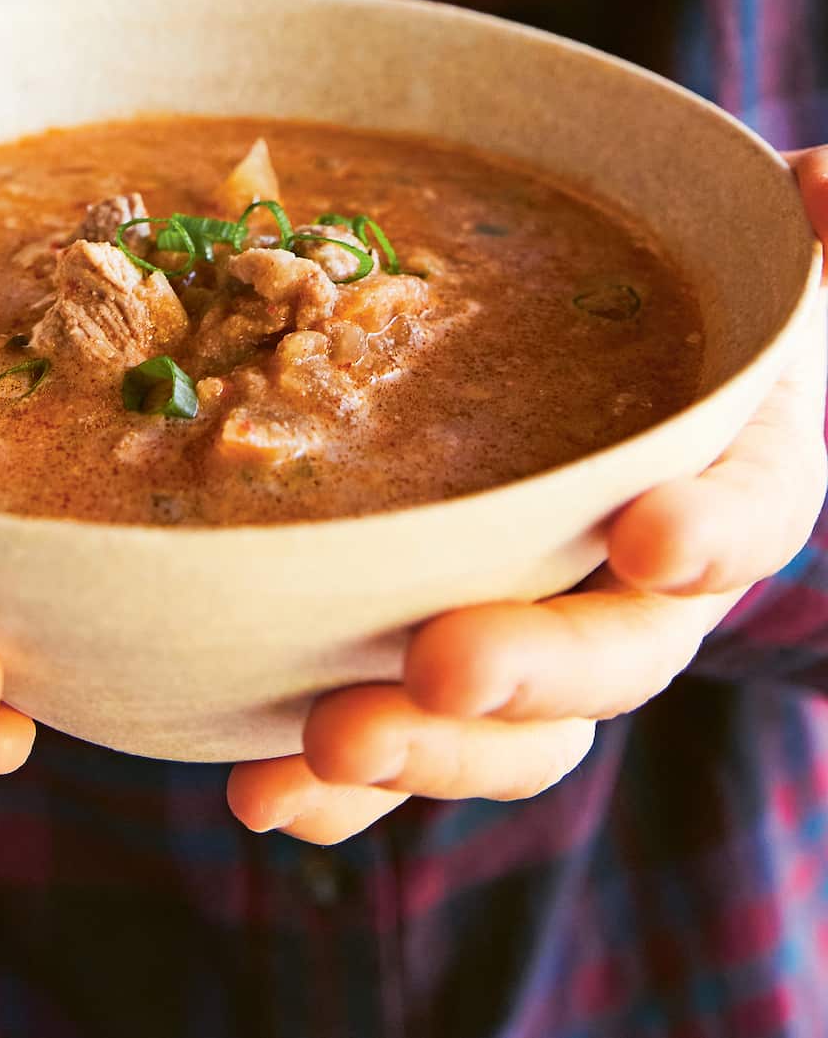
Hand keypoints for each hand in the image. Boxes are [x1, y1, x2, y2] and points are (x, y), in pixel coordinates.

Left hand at [229, 147, 827, 844]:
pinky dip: (341, 785)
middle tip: (439, 671)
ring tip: (323, 749)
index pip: (750, 515)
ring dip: (418, 752)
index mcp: (729, 487)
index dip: (713, 534)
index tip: (654, 539)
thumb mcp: (747, 276)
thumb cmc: (672, 333)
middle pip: (609, 659)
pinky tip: (266, 795)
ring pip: (505, 731)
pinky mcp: (451, 677)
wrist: (607, 395)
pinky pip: (409, 740)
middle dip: (529, 673)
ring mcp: (545, 647)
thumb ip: (808, 245)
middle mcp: (644, 592)